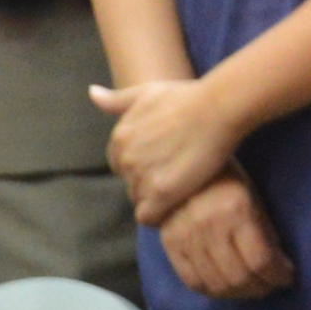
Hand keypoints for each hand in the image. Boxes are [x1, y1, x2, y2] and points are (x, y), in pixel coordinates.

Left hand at [91, 69, 250, 214]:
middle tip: (176, 177)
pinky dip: (160, 216)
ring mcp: (142, 177)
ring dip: (157, 199)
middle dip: (149, 183)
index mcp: (120, 137)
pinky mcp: (161, 194)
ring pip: (140, 200)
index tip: (164, 163)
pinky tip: (177, 205)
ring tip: (180, 190)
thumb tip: (93, 93)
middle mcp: (125, 159)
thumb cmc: (188, 98)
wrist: (217, 110)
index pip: (120, 165)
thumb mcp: (147, 92)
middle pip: (130, 184)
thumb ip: (118, 100)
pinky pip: (148, 217)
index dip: (142, 166)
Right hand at [157, 175, 290, 301]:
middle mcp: (208, 225)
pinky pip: (193, 281)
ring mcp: (186, 236)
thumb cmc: (226, 180)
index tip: (287, 278)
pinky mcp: (170, 244)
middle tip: (270, 286)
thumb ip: (266, 234)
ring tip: (251, 289)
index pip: (260, 260)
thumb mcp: (254, 199)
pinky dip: (213, 291)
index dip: (278, 276)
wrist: (181, 168)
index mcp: (235, 209)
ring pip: (217, 285)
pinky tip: (226, 288)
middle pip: (238, 277)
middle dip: (260, 288)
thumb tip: (280, 268)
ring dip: (239, 294)